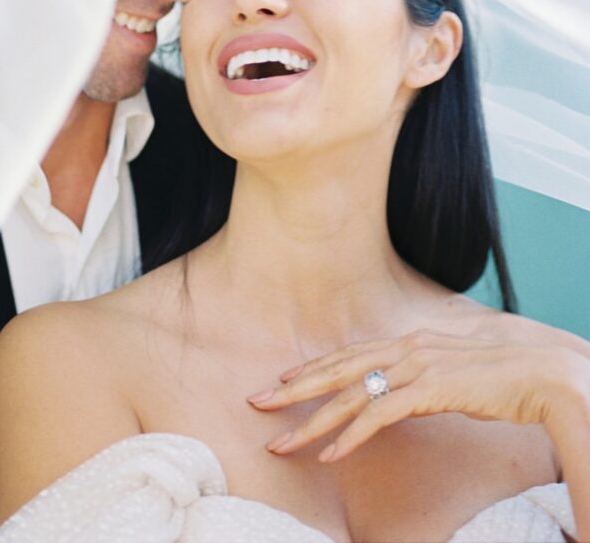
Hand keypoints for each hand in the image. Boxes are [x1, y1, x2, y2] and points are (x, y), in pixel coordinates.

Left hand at [247, 329, 589, 462]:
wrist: (540, 374)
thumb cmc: (500, 377)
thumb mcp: (451, 373)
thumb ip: (423, 377)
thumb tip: (406, 391)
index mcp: (408, 341)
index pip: (348, 353)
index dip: (313, 367)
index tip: (282, 380)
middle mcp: (405, 347)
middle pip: (337, 369)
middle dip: (294, 388)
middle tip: (256, 401)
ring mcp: (415, 366)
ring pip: (349, 394)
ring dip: (311, 421)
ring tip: (281, 442)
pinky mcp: (429, 389)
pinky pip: (378, 416)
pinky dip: (350, 435)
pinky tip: (329, 454)